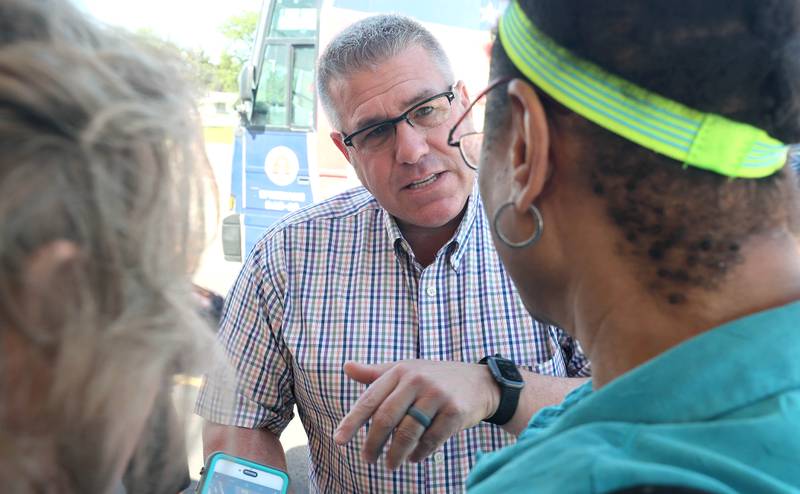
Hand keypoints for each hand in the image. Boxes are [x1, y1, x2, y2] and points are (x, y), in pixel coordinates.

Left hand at [333, 360, 498, 469]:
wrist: (479, 383)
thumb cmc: (434, 378)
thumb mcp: (405, 369)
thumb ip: (375, 373)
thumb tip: (346, 367)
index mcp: (400, 370)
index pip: (370, 399)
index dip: (352, 421)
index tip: (339, 440)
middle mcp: (417, 380)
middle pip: (386, 418)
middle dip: (373, 443)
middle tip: (367, 459)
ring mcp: (437, 396)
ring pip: (408, 432)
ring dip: (395, 454)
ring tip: (390, 465)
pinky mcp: (455, 411)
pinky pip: (431, 440)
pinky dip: (419, 453)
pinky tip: (413, 458)